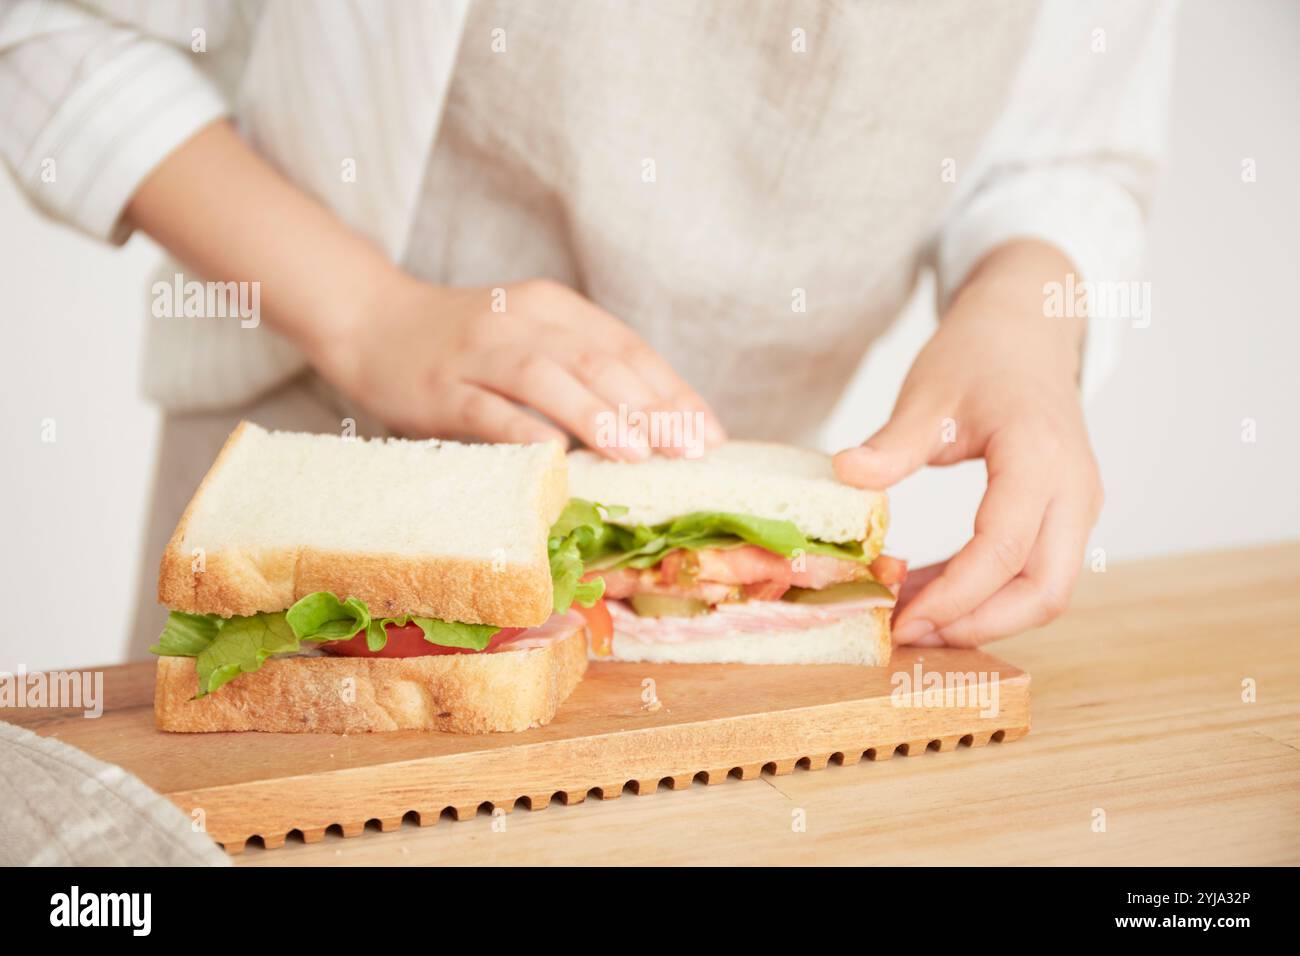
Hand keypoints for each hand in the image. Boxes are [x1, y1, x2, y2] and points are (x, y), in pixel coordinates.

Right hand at [310, 273, 725, 458]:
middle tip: (689, 451)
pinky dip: (524, 431)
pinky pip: (487, 409)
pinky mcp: (441, 385)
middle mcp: (523, 321)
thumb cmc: (468, 346)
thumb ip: (582, 371)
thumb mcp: (532, 342)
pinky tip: (556, 455)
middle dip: (650, 408)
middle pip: (597, 360)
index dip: (673, 392)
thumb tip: (656, 432)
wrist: (372, 321)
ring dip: (596, 415)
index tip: (710, 436)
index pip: (628, 348)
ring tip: (637, 453)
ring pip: (546, 379)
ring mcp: (479, 351)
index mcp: (556, 308)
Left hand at [833, 242, 1103, 645]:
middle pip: (1045, 591)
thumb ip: (892, 443)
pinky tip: (930, 590)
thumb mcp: (928, 391)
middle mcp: (1074, 489)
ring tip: (911, 616)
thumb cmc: (980, 354)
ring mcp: (1077, 505)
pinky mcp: (1066, 514)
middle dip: (977, 625)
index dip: (953, 596)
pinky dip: (987, 593)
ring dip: (982, 616)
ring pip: (1047, 590)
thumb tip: (844, 474)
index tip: (900, 620)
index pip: (1004, 550)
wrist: (1028, 327)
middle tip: (908, 635)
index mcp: (1039, 456)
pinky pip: (1036, 572)